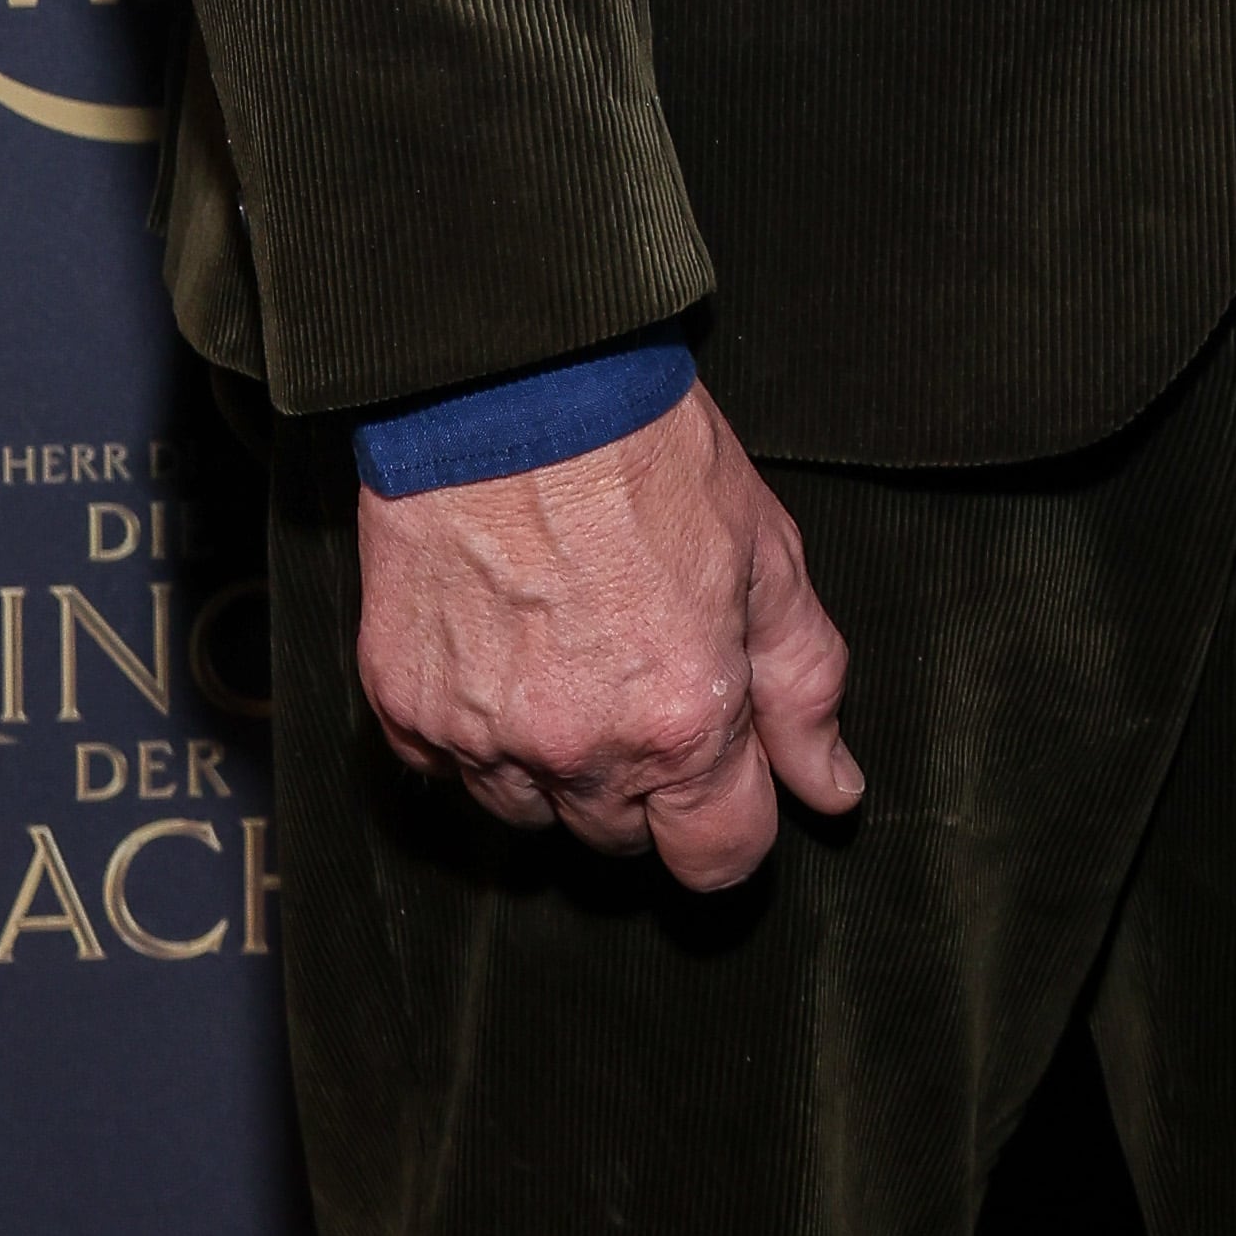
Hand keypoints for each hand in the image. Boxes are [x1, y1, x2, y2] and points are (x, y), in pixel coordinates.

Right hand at [354, 377, 859, 892]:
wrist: (504, 373)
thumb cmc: (641, 450)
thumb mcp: (763, 553)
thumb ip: (803, 688)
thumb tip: (833, 791)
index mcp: (680, 724)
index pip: (717, 861)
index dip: (729, 817)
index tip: (719, 767)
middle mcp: (578, 750)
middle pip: (622, 841)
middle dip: (643, 782)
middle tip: (634, 672)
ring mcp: (479, 733)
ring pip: (530, 813)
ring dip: (553, 763)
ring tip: (560, 652)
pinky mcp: (402, 704)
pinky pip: (444, 768)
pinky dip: (471, 728)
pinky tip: (494, 647)